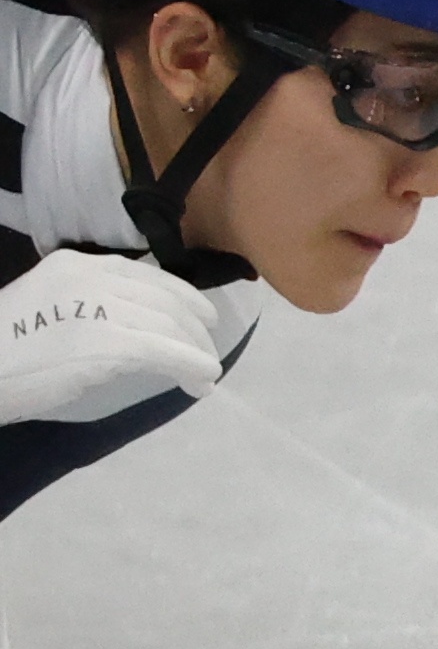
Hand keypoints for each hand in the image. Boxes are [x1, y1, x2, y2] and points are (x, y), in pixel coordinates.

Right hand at [0, 250, 230, 432]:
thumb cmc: (7, 348)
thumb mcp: (48, 307)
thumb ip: (88, 304)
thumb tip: (135, 323)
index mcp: (77, 265)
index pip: (148, 276)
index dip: (184, 298)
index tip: (202, 317)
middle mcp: (91, 277)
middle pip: (166, 300)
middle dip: (195, 328)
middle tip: (207, 351)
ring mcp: (100, 308)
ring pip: (172, 326)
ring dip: (196, 353)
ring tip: (203, 376)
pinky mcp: (106, 344)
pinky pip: (167, 352)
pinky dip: (192, 366)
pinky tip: (201, 383)